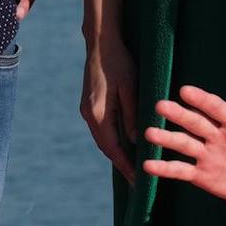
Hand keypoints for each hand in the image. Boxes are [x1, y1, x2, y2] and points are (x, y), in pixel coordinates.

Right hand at [81, 33, 140, 180]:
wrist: (100, 43)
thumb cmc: (119, 62)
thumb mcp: (130, 88)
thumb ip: (132, 116)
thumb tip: (135, 141)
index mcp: (98, 114)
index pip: (113, 149)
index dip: (125, 166)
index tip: (137, 183)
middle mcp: (89, 115)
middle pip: (106, 147)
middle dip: (122, 164)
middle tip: (138, 182)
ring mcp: (88, 110)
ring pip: (104, 139)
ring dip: (118, 153)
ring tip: (134, 167)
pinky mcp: (90, 105)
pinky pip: (103, 129)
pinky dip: (114, 141)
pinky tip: (126, 145)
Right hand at [141, 84, 225, 210]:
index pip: (218, 109)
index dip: (203, 100)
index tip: (185, 90)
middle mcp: (218, 135)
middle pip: (196, 122)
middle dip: (179, 115)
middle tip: (160, 106)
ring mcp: (208, 154)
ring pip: (184, 144)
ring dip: (166, 139)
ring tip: (148, 134)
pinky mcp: (202, 175)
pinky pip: (181, 170)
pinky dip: (165, 168)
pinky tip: (148, 167)